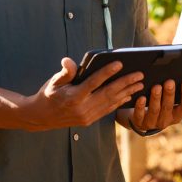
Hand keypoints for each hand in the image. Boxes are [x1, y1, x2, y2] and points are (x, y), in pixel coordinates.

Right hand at [25, 57, 143, 130]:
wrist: (41, 117)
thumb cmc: (48, 94)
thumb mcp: (53, 81)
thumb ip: (65, 72)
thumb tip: (68, 61)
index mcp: (73, 97)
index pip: (93, 83)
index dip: (107, 72)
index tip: (120, 63)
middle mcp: (82, 108)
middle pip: (108, 93)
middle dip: (125, 83)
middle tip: (139, 74)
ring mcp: (87, 116)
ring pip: (111, 102)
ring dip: (127, 93)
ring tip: (140, 84)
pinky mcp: (89, 120)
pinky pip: (107, 110)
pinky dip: (119, 102)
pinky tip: (129, 95)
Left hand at [127, 80, 181, 132]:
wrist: (142, 118)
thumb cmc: (164, 104)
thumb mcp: (178, 101)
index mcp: (178, 114)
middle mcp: (167, 121)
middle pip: (169, 108)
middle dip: (170, 94)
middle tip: (170, 81)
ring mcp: (153, 122)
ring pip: (155, 111)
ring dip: (156, 99)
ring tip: (156, 86)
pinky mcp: (139, 122)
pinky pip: (140, 116)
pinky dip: (140, 107)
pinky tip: (141, 97)